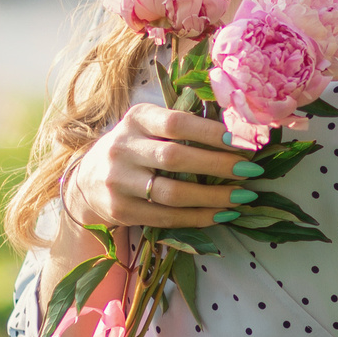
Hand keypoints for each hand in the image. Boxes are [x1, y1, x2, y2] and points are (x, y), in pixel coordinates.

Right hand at [66, 103, 263, 230]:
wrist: (87, 181)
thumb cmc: (135, 148)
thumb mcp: (149, 127)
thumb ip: (183, 126)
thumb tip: (237, 135)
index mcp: (136, 119)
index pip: (176, 122)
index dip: (211, 132)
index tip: (242, 142)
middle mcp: (122, 148)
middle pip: (175, 158)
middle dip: (218, 165)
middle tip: (251, 170)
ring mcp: (118, 181)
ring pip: (172, 193)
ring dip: (213, 196)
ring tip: (242, 197)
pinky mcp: (120, 210)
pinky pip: (166, 217)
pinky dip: (198, 217)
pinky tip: (221, 214)